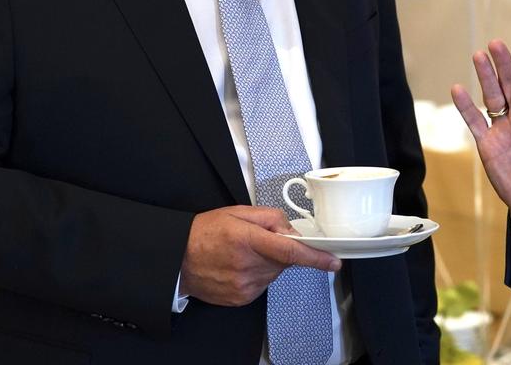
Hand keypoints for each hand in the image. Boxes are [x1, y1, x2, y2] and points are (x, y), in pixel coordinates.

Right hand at [179, 205, 341, 305]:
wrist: (177, 259)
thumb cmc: (205, 232)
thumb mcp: (239, 213)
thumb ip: (271, 218)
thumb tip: (292, 231)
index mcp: (248, 240)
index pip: (290, 251)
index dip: (315, 257)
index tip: (333, 262)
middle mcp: (247, 266)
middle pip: (283, 261)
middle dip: (279, 250)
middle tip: (257, 241)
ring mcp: (243, 285)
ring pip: (274, 273)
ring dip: (268, 263)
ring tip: (242, 254)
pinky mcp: (241, 298)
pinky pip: (262, 285)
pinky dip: (258, 275)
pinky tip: (238, 267)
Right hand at [450, 40, 510, 246]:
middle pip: (510, 85)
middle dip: (504, 65)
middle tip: (496, 44)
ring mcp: (501, 128)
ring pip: (491, 97)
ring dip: (485, 77)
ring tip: (478, 55)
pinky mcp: (486, 143)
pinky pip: (474, 121)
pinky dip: (465, 106)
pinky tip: (458, 89)